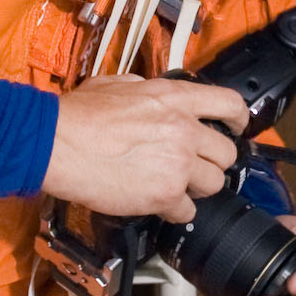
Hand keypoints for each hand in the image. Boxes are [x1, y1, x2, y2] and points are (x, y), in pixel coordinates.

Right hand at [41, 76, 246, 222]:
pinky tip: (158, 204)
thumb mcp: (119, 84)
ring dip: (196, 187)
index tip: (236, 129)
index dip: (239, 120)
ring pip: (213, 184)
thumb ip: (147, 90)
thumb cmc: (78, 115)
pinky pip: (187, 210)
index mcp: (176, 98)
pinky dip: (175, 211)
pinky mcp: (165, 194)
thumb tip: (154, 97)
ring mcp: (178, 163)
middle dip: (212, 161)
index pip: (230, 104)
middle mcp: (185, 129)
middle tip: (195, 166)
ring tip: (173, 185)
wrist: (56, 143)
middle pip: (226, 153)